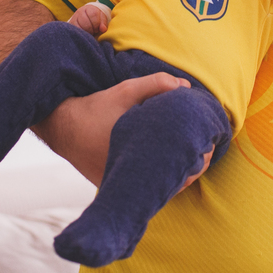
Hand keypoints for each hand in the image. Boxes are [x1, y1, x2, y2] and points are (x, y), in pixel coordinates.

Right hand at [32, 73, 213, 190]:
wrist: (63, 127)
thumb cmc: (97, 107)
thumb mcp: (127, 90)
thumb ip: (157, 84)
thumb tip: (186, 88)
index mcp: (139, 153)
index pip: (183, 167)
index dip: (201, 156)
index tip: (208, 143)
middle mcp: (130, 175)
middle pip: (176, 182)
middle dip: (193, 166)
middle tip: (204, 151)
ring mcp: (122, 184)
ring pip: (160, 188)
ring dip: (176, 174)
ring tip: (189, 157)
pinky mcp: (114, 186)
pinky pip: (144, 188)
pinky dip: (158, 178)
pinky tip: (166, 163)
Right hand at [67, 3, 108, 34]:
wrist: (86, 17)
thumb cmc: (96, 18)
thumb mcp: (101, 18)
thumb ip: (103, 23)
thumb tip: (103, 29)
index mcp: (89, 8)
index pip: (93, 14)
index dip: (97, 23)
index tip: (98, 29)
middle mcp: (80, 11)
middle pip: (85, 21)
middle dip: (91, 29)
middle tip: (94, 31)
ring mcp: (74, 17)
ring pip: (79, 26)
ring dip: (86, 32)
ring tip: (89, 33)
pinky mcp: (70, 24)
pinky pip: (74, 30)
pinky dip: (80, 34)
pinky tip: (84, 34)